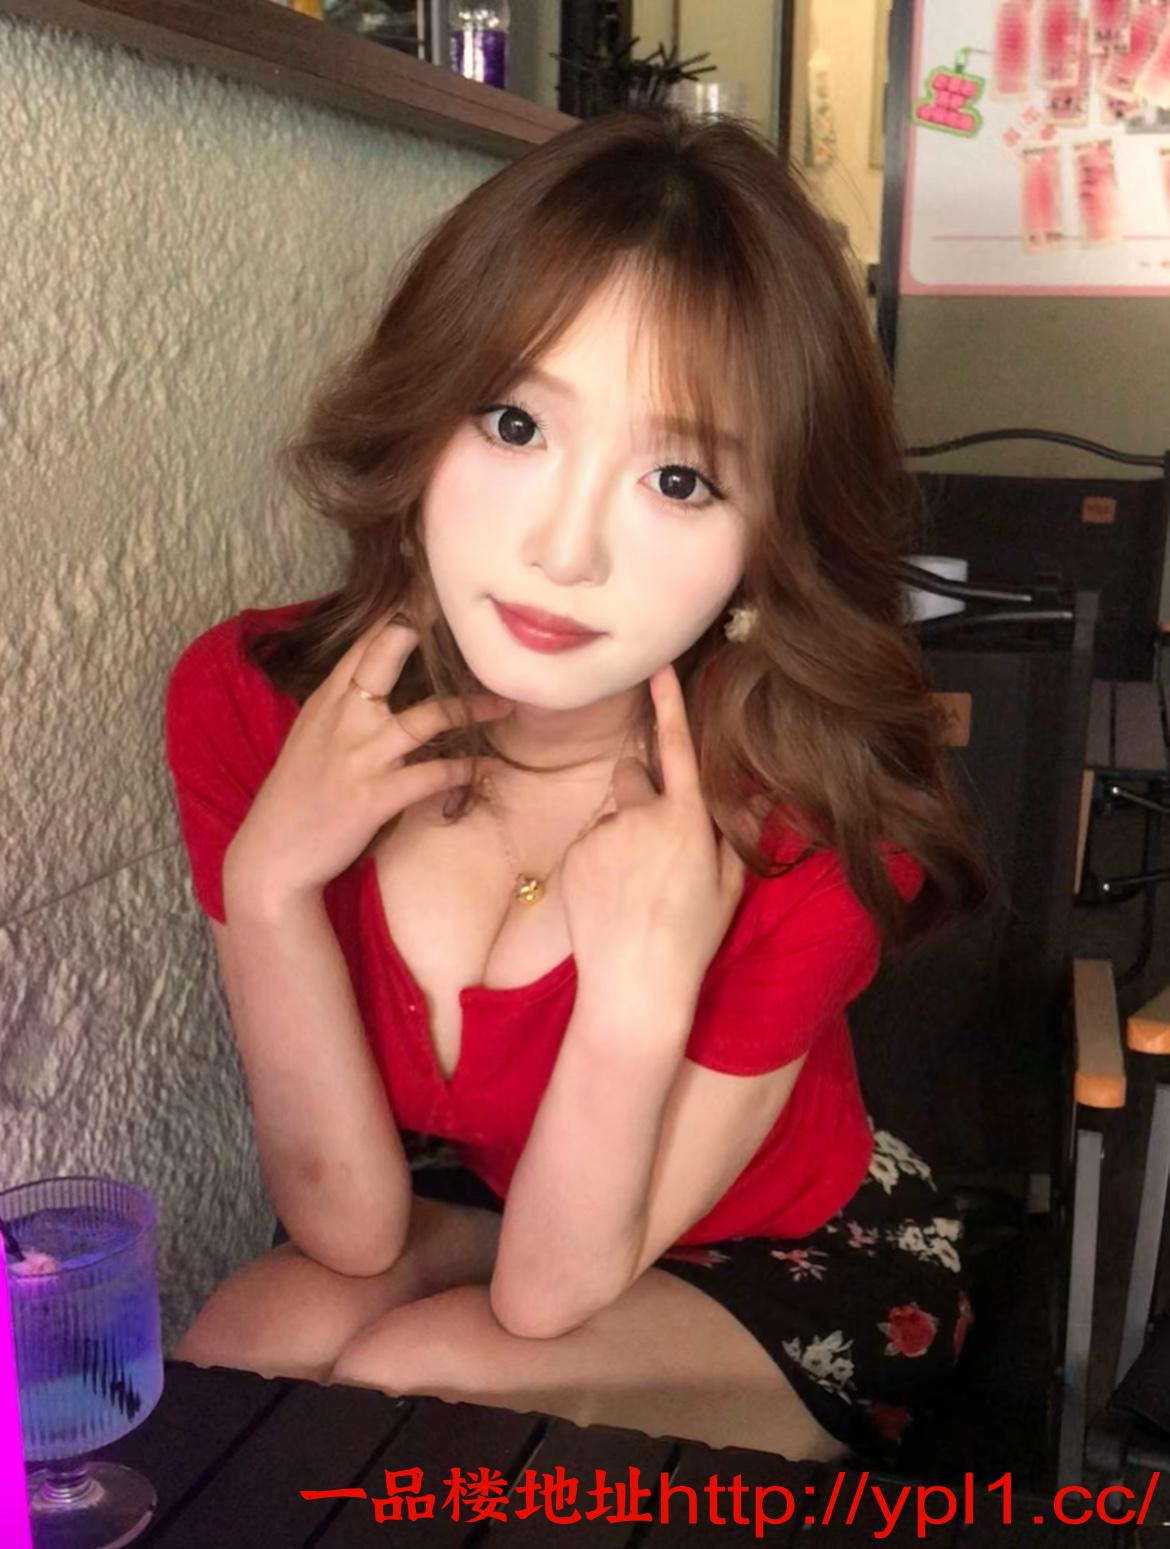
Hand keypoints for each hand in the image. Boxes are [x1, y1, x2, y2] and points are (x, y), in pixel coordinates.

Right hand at [223, 616, 512, 913]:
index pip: (364, 641)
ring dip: (471, 709)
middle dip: (425, 629)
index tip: (431, 589)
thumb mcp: (311, 738)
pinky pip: (432, 775)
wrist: (272, 856)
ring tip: (505, 705)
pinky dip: (463, 770)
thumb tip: (378, 684)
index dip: (399, 612)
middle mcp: (343, 718)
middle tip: (470, 618)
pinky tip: (485, 767)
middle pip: (387, 653)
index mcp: (326, 700)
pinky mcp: (374, 796)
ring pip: (427, 716)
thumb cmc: (297, 796)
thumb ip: (344, 707)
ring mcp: (360, 756)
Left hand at [559, 662, 745, 1014]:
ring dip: (621, 832)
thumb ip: (734, 831)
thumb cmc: (692, 939)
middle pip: (634, 776)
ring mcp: (603, 833)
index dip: (669, 703)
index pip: (678, 746)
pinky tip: (612, 897)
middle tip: (654, 846)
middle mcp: (641, 815)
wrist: (635, 987)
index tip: (660, 667)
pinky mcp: (576, 855)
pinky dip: (600, 858)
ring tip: (634, 886)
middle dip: (642, 794)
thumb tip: (749, 797)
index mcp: (686, 818)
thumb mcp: (729, 884)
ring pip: (612, 814)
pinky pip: (590, 841)